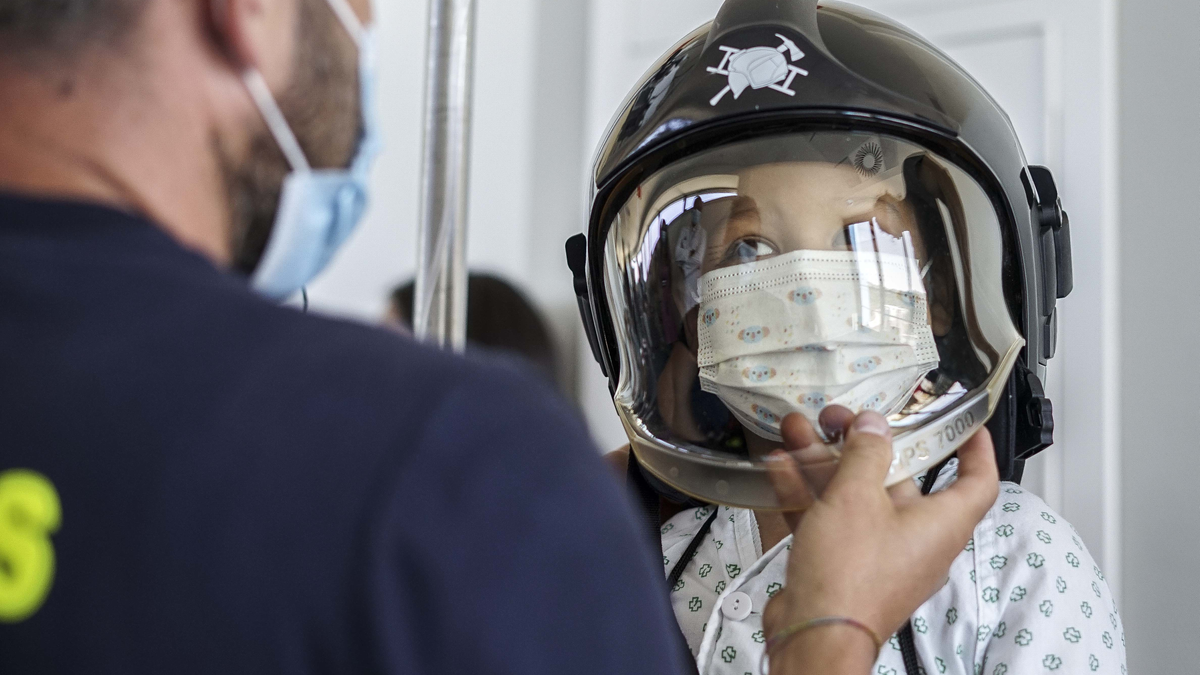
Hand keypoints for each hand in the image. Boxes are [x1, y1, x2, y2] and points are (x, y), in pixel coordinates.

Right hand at [762, 409, 998, 674]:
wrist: (813, 633)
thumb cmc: (850, 575)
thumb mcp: (857, 497)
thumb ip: (866, 453)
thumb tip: (874, 426)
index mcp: (940, 524)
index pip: (978, 482)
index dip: (975, 449)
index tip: (964, 425)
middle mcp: (914, 540)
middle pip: (901, 481)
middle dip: (865, 444)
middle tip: (840, 419)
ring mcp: (877, 553)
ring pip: (856, 496)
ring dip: (827, 462)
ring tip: (800, 431)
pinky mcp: (843, 565)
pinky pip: (831, 519)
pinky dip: (809, 492)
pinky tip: (782, 466)